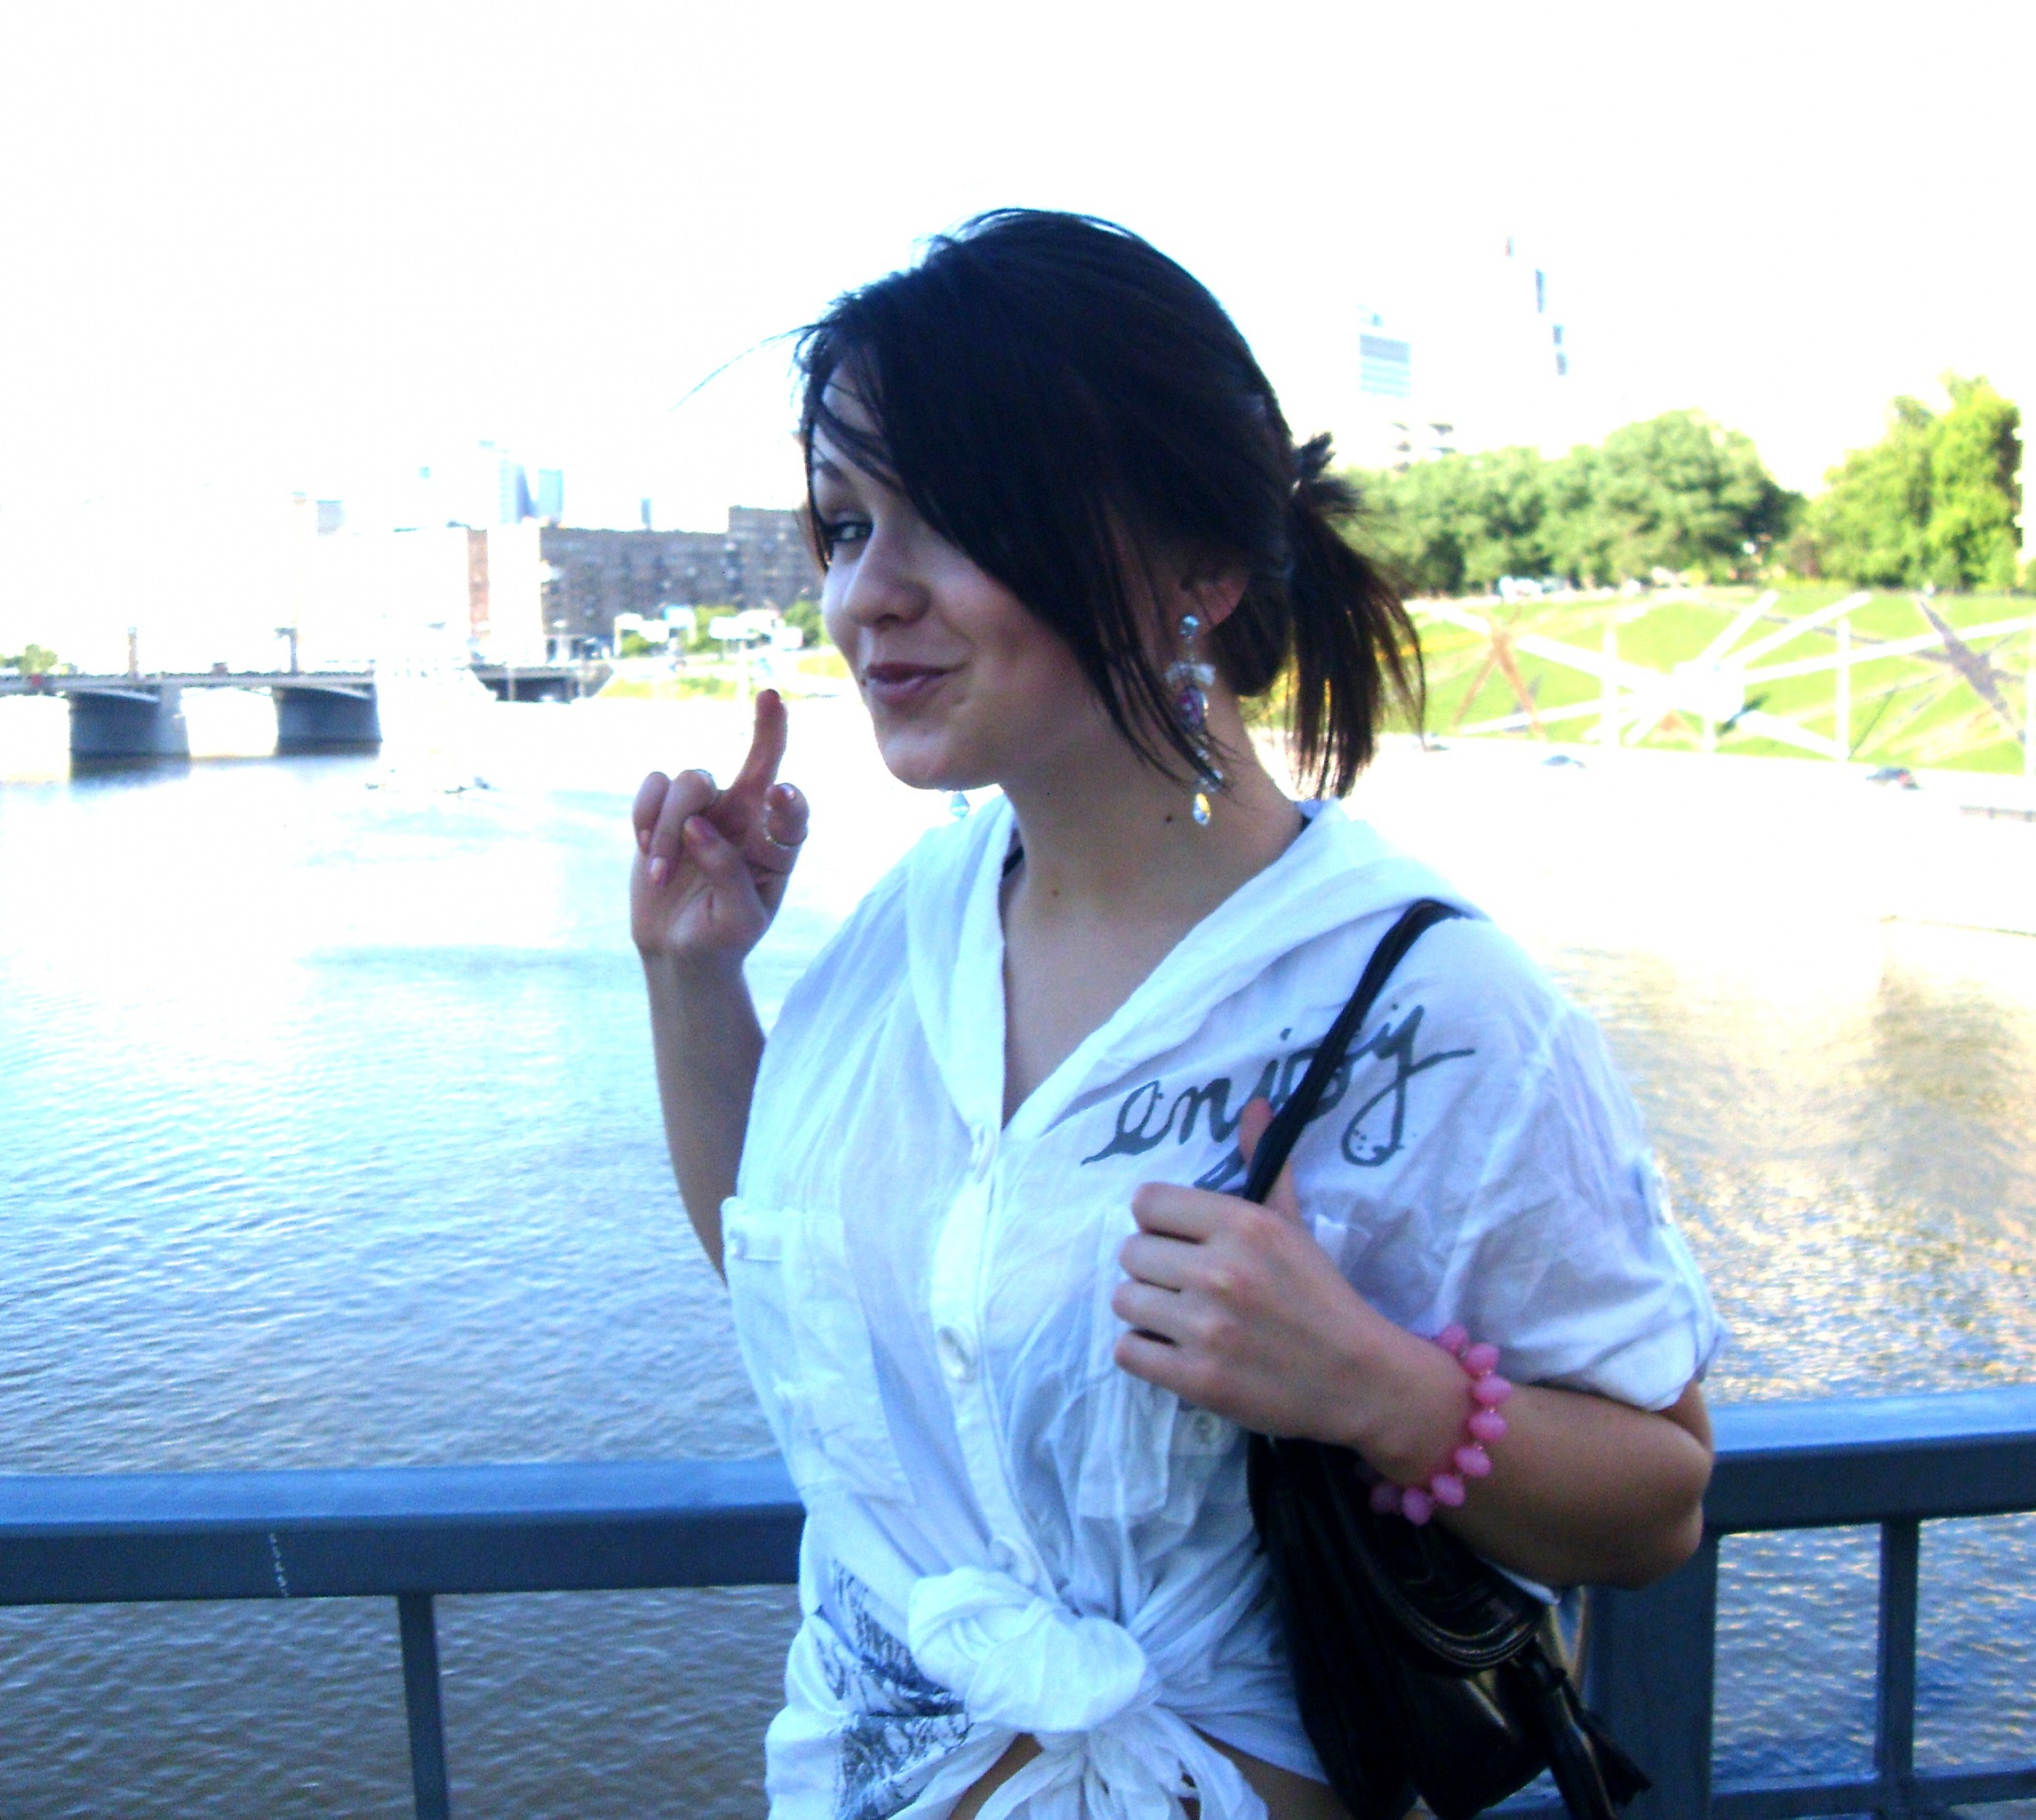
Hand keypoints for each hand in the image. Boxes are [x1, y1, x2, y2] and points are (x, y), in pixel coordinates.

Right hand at [630, 688, 808, 968]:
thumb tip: (698, 826)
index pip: (792, 814)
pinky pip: (655, 785)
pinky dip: (645, 814)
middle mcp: (749, 817)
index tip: (782, 792)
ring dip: (667, 827)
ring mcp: (709, 808)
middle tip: (772, 699)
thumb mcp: (737, 921)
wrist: (678, 946)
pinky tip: (645, 848)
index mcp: (778, 846)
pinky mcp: (668, 808)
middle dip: (769, 729)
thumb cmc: (721, 937)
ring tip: (660, 871)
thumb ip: (727, 874)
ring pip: (692, 782)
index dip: (789, 800)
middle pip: (761, 763)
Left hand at [1112, 1099, 1465, 1474]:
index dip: (1159, 1222)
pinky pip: (1128, 1351)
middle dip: (1153, 1268)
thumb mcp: (1294, 1223)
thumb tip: (1254, 1104)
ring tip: (1180, 1318)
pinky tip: (1176, 1350)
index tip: (1181, 1241)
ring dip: (1146, 1310)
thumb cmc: (1321, 1296)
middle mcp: (1220, 1271)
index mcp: (1243, 1225)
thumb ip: (1266, 1163)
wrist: (1359, 1378)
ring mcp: (1206, 1328)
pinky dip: (1145, 1352)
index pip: (1147, 1201)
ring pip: (1123, 1300)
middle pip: (1130, 1252)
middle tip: (1185, 1284)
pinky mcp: (1197, 1379)